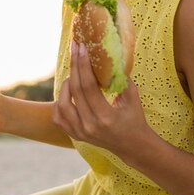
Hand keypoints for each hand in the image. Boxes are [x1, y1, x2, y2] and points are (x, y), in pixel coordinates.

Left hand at [53, 42, 149, 159]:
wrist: (133, 147)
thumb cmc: (134, 119)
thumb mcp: (132, 98)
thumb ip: (122, 79)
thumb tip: (111, 57)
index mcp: (106, 116)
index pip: (88, 86)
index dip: (83, 65)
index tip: (81, 48)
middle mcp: (90, 126)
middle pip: (75, 91)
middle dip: (74, 66)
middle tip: (74, 49)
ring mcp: (81, 132)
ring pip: (63, 104)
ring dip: (65, 85)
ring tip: (73, 75)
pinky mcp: (75, 135)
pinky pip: (58, 118)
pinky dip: (59, 103)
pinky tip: (67, 94)